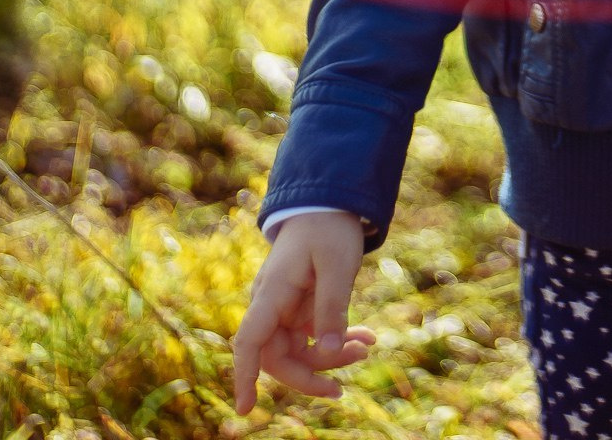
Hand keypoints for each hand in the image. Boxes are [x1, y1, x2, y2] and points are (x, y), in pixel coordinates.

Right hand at [230, 210, 374, 412]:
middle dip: (312, 373)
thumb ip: (332, 307)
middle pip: (278, 357)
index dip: (245, 375)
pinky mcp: (301, 309)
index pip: (250, 341)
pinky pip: (314, 337)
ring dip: (332, 357)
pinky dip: (339, 340)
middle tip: (348, 378)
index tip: (244, 408)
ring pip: (300, 351)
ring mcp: (285, 309)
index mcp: (272, 292)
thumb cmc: (329, 228)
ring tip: (367, 347)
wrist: (328, 204)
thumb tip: (329, 350)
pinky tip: (366, 338)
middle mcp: (272, 305)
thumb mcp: (337, 265)